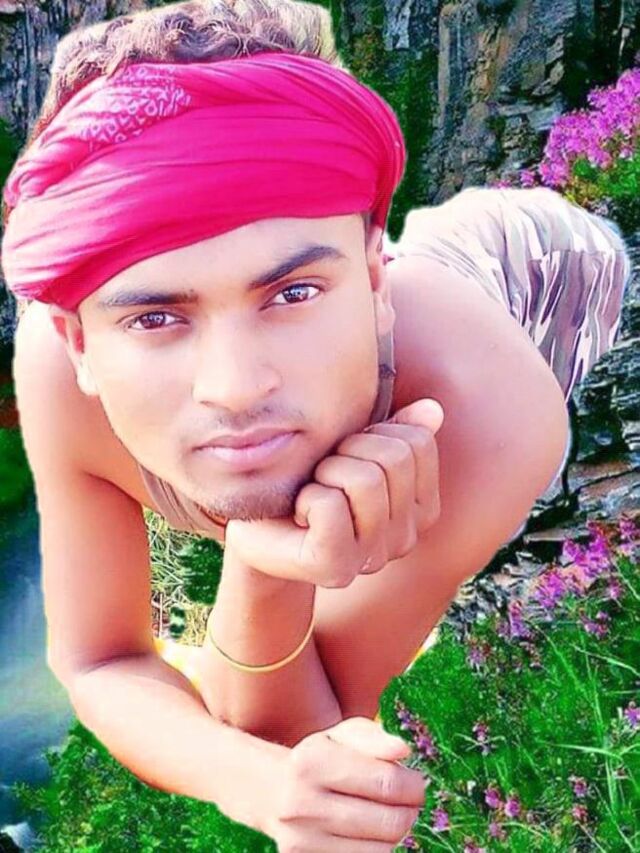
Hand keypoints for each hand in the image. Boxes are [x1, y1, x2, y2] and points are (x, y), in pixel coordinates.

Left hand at [224, 398, 443, 587]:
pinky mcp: (337, 569)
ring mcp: (374, 558)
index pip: (418, 443)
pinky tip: (299, 515)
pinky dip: (305, 498)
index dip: (374, 433)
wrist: (258, 528)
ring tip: (313, 493)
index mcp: (421, 508)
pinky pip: (329, 506)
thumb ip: (397, 433)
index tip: (348, 455)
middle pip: (395, 458)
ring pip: (366, 480)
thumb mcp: (352, 450)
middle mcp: (406, 538)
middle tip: (324, 474)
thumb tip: (432, 410)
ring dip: (326, 473)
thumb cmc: (306, 481)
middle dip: (348, 450)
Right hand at [261, 716, 425, 851]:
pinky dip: (377, 849)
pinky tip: (372, 833)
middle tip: (411, 803)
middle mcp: (303, 803)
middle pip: (388, 822)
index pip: (387, 782)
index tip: (417, 782)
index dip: (413, 785)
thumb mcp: (342, 735)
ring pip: (381, 850)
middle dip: (410, 811)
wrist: (272, 792)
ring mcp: (302, 840)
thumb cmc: (319, 757)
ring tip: (391, 816)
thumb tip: (403, 751)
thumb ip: (374, 738)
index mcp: (313, 762)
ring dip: (397, 833)